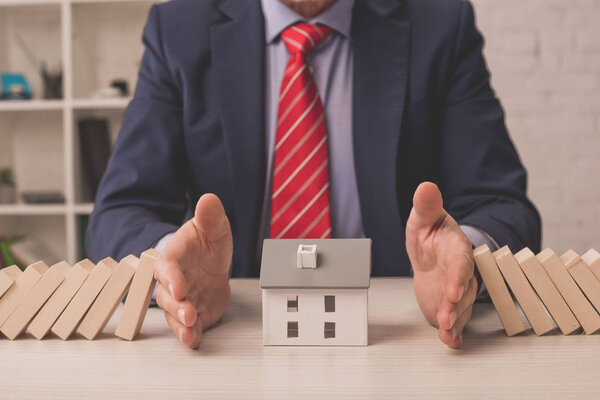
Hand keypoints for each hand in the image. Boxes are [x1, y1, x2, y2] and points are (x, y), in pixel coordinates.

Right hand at [154, 193, 232, 348]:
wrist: (212, 262)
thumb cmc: (206, 243)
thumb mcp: (213, 227)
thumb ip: (210, 216)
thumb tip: (209, 199)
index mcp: (173, 259)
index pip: (167, 268)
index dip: (171, 278)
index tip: (179, 286)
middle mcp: (174, 283)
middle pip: (168, 297)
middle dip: (177, 306)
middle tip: (188, 313)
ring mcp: (183, 301)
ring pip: (176, 316)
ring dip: (182, 326)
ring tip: (190, 332)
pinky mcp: (195, 314)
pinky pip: (190, 327)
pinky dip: (191, 335)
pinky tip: (194, 341)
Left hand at [405, 182, 476, 348]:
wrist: (432, 257)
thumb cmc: (430, 237)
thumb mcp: (423, 219)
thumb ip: (426, 206)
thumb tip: (425, 186)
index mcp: (456, 250)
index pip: (461, 263)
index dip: (458, 277)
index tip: (453, 289)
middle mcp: (461, 273)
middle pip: (463, 291)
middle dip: (456, 305)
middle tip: (446, 315)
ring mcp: (457, 292)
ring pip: (461, 309)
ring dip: (453, 321)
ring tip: (445, 330)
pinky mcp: (451, 307)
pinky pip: (457, 322)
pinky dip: (454, 333)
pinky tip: (450, 341)